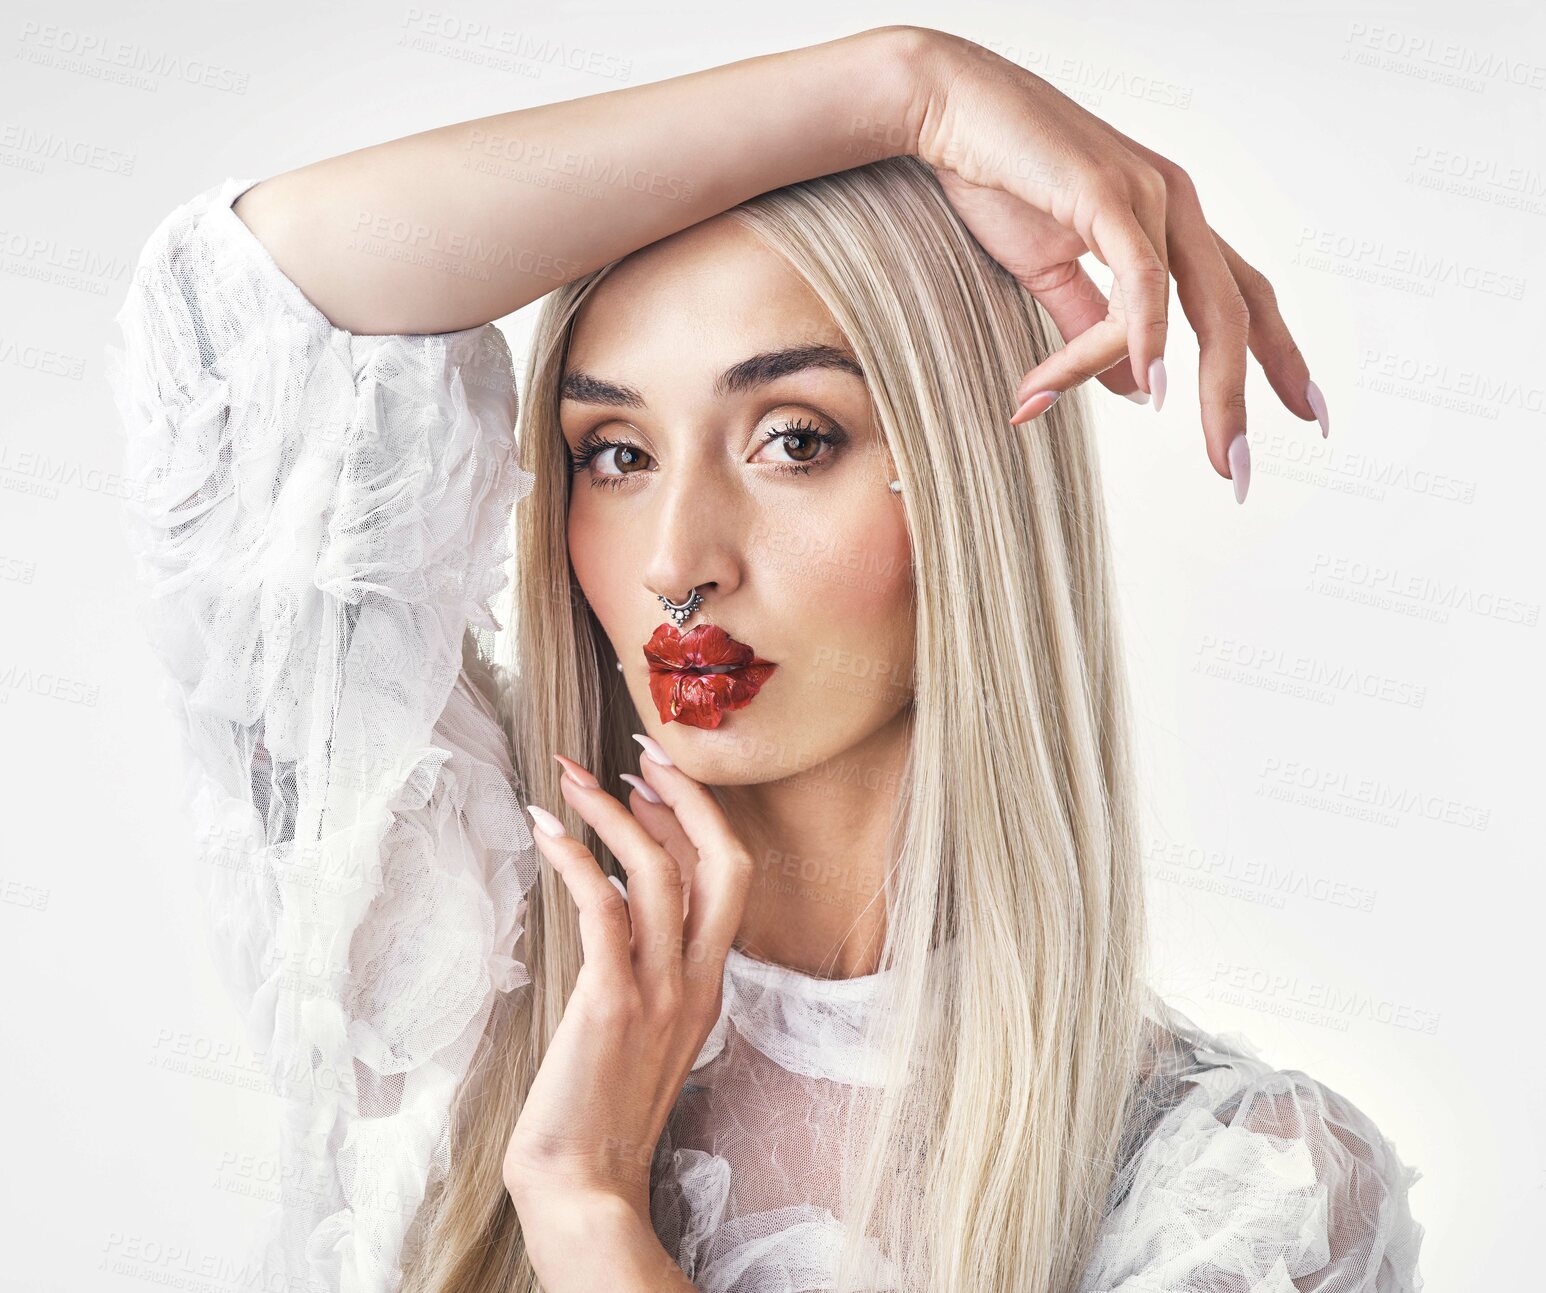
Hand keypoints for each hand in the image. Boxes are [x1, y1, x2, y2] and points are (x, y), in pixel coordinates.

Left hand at [504, 737, 752, 1232]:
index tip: (655, 778)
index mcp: (708, 985)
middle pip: (723, 863)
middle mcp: (697, 981)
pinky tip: (544, 831)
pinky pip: (603, 908)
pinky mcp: (610, 1003)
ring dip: (611, 815)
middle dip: (685, 796)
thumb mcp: (643, 1035)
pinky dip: (574, 858)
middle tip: (638, 750)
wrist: (584, 1187)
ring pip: (658, 873)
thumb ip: (646, 976)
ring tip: (567, 781)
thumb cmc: (599, 1112)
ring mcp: (660, 992)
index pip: (726, 879)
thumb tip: (616, 907)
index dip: (696, 819)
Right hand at [916, 31, 1323, 490]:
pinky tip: (1152, 390)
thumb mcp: (1050, 272)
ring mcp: (1150, 195)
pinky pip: (1141, 279)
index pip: (1243, 295)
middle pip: (1239, 312)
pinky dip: (1150, 338)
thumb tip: (1132, 389)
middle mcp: (1175, 205)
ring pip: (1203, 305)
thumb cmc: (995, 180)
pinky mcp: (1108, 193)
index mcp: (1168, 223)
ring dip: (1210, 387)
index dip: (1279, 355)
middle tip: (1246, 471)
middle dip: (1249, 395)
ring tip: (1215, 450)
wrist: (946, 110)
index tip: (1308, 413)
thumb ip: (1092, 328)